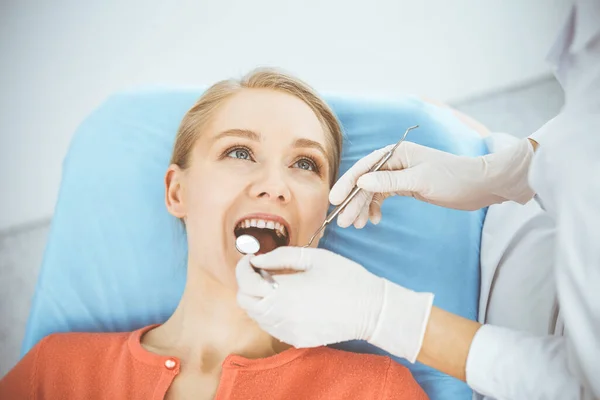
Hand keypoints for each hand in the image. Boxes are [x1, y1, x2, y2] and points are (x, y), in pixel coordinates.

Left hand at [235, 247, 433, 361]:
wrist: (371, 310)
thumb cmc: (346, 278)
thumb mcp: (315, 257)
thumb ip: (281, 256)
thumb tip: (258, 259)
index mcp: (284, 291)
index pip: (245, 282)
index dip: (243, 267)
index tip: (252, 259)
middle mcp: (281, 315)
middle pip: (245, 302)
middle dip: (248, 283)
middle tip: (263, 270)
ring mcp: (288, 331)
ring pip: (256, 316)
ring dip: (258, 298)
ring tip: (276, 284)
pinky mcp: (296, 339)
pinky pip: (271, 327)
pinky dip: (270, 313)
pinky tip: (287, 301)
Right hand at [330, 138, 534, 227]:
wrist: (479, 186)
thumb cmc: (454, 178)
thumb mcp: (421, 180)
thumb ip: (390, 181)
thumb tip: (362, 181)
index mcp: (396, 153)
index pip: (364, 167)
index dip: (348, 183)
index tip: (334, 200)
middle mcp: (394, 162)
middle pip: (366, 181)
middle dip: (354, 202)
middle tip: (343, 222)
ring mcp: (399, 174)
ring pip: (373, 191)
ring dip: (363, 208)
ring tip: (356, 226)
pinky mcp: (406, 186)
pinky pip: (383, 196)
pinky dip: (376, 208)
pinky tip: (374, 220)